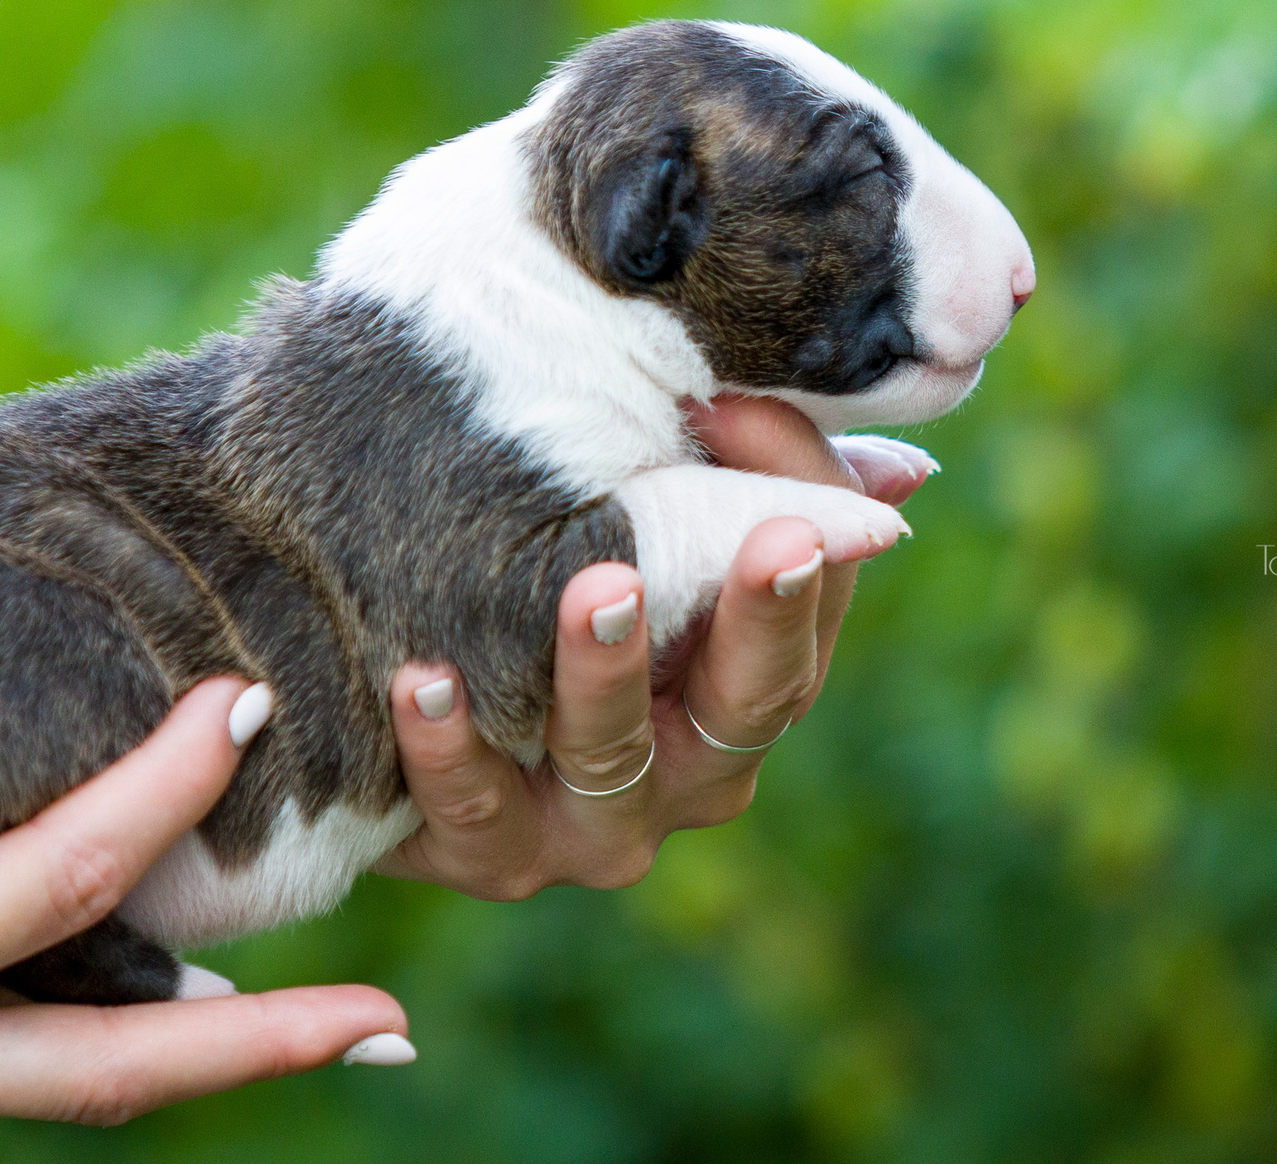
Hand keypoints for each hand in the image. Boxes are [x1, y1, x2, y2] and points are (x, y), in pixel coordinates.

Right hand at [0, 478, 406, 1132]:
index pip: (64, 884)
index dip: (170, 791)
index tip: (247, 702)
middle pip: (109, 1078)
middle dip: (265, 1055)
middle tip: (400, 1028)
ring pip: (59, 1091)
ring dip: (190, 1061)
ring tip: (316, 1023)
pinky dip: (92, 1038)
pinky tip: (150, 994)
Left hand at [372, 396, 932, 898]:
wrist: (375, 686)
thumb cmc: (542, 576)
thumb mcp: (643, 519)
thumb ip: (749, 485)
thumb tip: (900, 473)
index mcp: (746, 688)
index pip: (812, 612)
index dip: (808, 522)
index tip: (770, 424)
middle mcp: (692, 770)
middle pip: (753, 701)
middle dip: (763, 616)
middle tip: (772, 539)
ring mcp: (592, 825)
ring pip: (613, 758)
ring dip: (603, 673)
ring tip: (593, 590)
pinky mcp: (484, 852)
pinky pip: (473, 810)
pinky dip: (449, 748)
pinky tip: (424, 679)